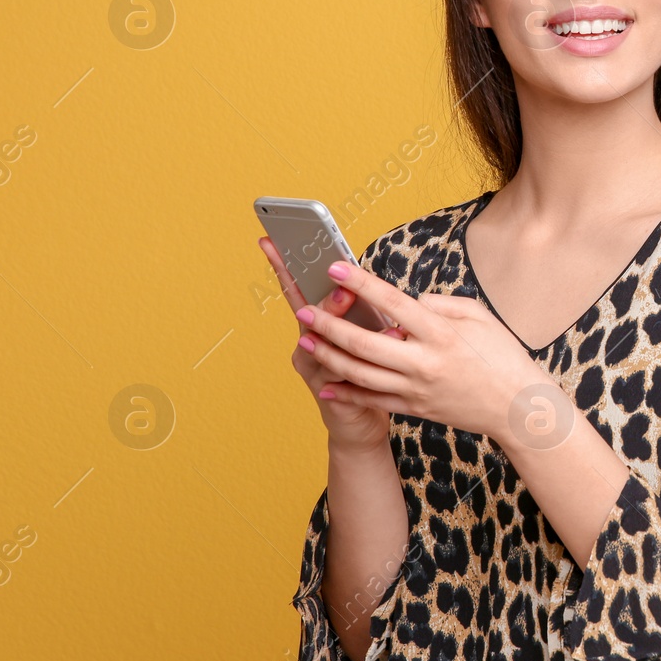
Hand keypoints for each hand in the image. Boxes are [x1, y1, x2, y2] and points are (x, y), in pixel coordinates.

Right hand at [257, 237, 406, 450]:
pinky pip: (341, 372)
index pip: (300, 288)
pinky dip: (359, 355)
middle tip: (324, 266)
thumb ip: (358, 310)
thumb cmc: (366, 370)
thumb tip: (358, 278)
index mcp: (318, 325)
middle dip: (309, 284)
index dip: (286, 264)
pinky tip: (387, 338)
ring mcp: (315, 368)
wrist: (361, 422)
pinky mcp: (328, 392)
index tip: (274, 238)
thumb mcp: (362, 332)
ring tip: (347, 293)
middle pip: (304, 309)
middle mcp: (308, 344)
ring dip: (333, 316)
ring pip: (320, 340)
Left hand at [290, 259, 553, 440]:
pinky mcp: (416, 409)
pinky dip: (347, 392)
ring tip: (306, 341)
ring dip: (329, 356)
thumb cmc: (502, 356)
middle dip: (330, 325)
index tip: (335, 267)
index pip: (393, 303)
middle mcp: (425, 362)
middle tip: (303, 309)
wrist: (518, 407)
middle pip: (366, 343)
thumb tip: (406, 302)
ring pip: (362, 374)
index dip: (361, 284)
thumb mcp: (479, 317)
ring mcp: (418, 389)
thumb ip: (439, 305)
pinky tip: (326, 383)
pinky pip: (373, 400)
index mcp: (442, 334)